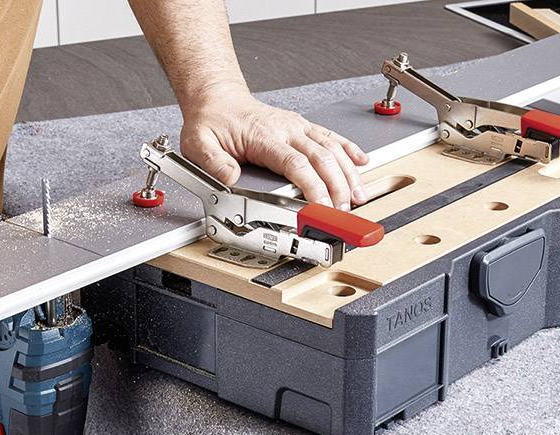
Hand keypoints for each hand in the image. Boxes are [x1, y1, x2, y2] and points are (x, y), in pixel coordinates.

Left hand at [179, 86, 369, 209]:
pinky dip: (350, 149)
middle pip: (322, 158)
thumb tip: (229, 178)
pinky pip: (332, 137)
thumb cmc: (212, 121)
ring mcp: (297, 127)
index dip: (313, 187)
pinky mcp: (302, 127)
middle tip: (344, 210)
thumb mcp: (198, 143)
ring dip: (349, 173)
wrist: (217, 99)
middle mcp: (286, 129)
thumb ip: (213, 162)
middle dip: (338, 186)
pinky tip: (362, 162)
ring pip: (333, 148)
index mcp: (264, 137)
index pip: (296, 164)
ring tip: (359, 195)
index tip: (322, 206)